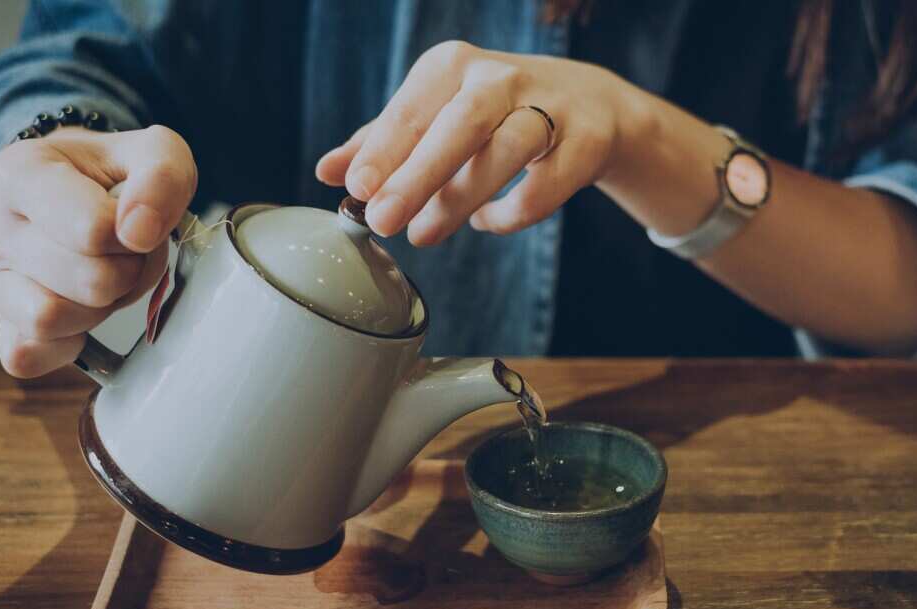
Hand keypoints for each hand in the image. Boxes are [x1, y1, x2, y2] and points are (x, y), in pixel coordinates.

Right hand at [0, 126, 197, 377]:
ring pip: (51, 320)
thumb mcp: (152, 153)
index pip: (92, 229)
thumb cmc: (113, 175)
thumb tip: (139, 233)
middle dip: (129, 272)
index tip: (139, 223)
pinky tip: (84, 309)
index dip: (136, 236)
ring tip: (107, 277)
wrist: (78, 190)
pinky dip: (69, 341)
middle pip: (88, 281)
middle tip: (130, 253)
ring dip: (101, 308)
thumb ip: (161, 177)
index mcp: (19, 173)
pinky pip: (29, 355)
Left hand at [316, 41, 636, 245]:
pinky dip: (510, 212)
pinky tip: (486, 220)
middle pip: (460, 124)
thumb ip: (384, 144)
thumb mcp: (435, 116)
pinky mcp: (584, 144)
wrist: (588, 106)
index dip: (383, 149)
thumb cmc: (493, 115)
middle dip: (418, 174)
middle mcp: (501, 79)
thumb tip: (328, 172)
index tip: (356, 188)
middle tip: (383, 219)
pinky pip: (543, 187)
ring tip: (424, 234)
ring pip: (506, 152)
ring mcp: (549, 109)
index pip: (412, 108)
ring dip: (461, 197)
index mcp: (453, 67)